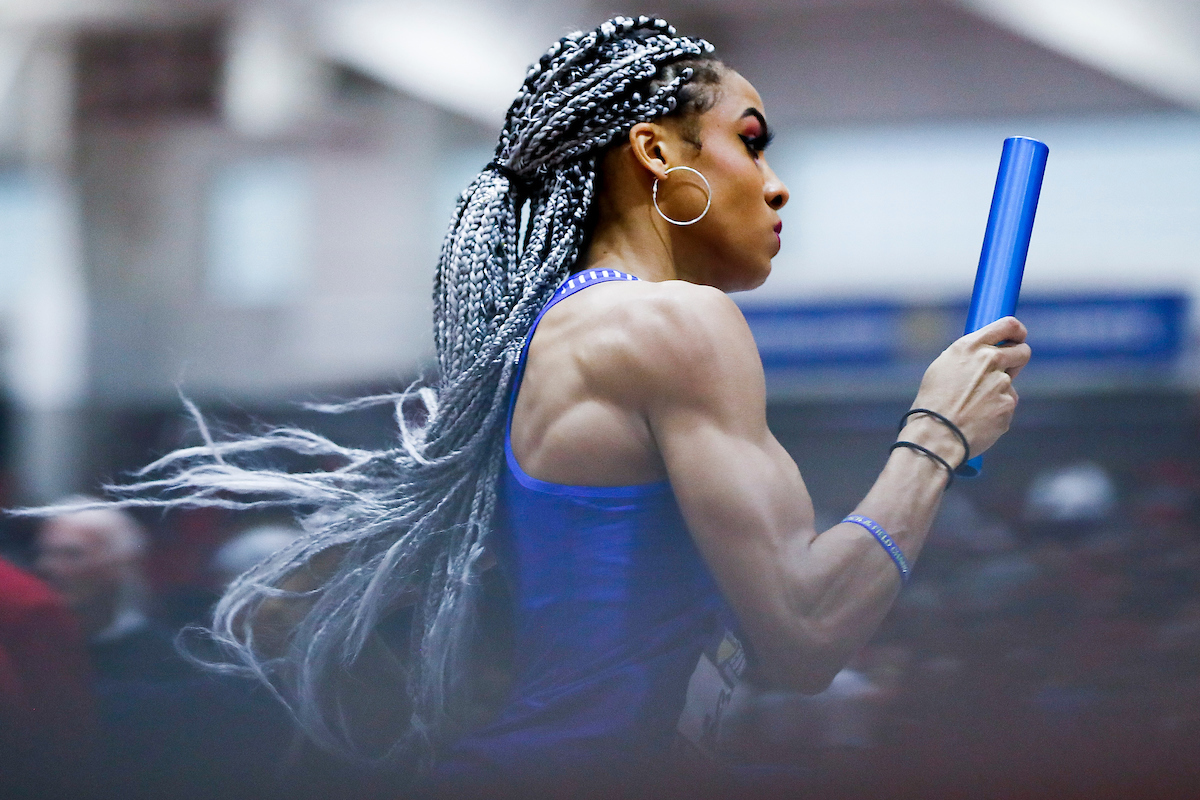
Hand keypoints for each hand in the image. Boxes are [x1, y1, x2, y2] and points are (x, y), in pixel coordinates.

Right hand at [906, 316, 1030, 460]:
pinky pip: (1006, 404)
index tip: (1018, 337)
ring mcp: (1002, 382)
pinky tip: (977, 419)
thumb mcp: (942, 368)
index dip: (1017, 331)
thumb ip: (968, 357)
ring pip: (1009, 384)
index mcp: (970, 346)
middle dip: (1017, 359)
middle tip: (1005, 370)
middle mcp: (989, 360)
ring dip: (997, 392)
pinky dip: (996, 411)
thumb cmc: (932, 403)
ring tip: (973, 406)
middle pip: (1022, 351)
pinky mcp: (1008, 404)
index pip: (1008, 325)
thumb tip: (983, 354)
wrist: (935, 434)